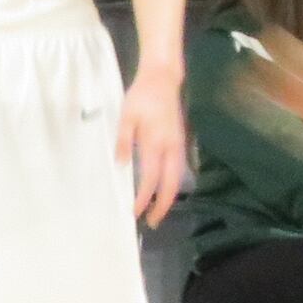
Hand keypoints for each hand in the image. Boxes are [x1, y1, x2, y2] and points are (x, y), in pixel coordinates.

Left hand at [120, 58, 188, 226]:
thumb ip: (124, 141)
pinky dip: (173, 184)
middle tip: (152, 222)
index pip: (150, 178)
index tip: (135, 212)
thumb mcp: (126, 117)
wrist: (163, 79)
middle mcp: (171, 148)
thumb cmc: (142, 96)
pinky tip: (166, 190)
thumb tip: (122, 165)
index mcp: (156, 143)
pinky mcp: (180, 142)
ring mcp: (178, 145)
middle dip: (162, 205)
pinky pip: (179, 169)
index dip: (144, 198)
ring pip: (178, 178)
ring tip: (159, 210)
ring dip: (169, 197)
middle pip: (171, 184)